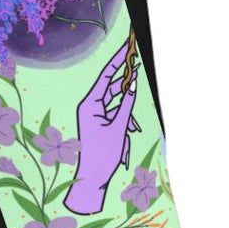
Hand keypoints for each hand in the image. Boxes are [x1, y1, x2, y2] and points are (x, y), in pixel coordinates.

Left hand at [61, 36, 141, 214]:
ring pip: (116, 104)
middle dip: (126, 86)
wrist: (93, 179)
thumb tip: (133, 82)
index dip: (118, 61)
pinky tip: (131, 132)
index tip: (128, 48)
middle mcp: (90, 106)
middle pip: (112, 88)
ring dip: (127, 113)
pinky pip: (115, 115)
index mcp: (90, 103)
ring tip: (132, 129)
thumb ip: (127, 103)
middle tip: (138, 67)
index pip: (107, 76)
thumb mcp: (119, 127)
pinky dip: (124, 121)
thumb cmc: (104, 154)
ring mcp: (94, 115)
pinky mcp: (99, 123)